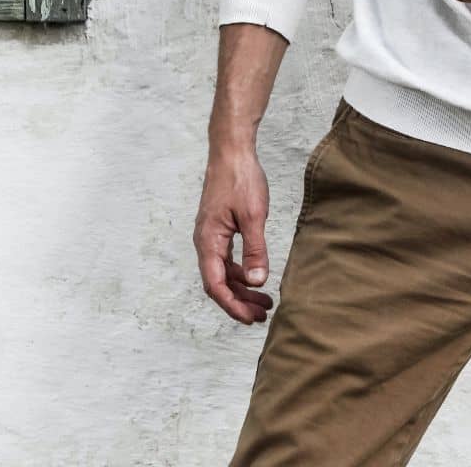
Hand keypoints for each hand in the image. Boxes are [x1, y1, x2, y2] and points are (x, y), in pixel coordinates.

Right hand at [193, 148, 274, 324]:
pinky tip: (257, 276)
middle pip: (218, 283)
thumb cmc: (241, 179)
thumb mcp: (254, 216)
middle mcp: (205, 242)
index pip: (216, 285)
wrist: (231, 151)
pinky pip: (226, 259)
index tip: (251, 318)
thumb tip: (257, 282)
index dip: (233, 306)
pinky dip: (241, 271)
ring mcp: (210, 236)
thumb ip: (255, 251)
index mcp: (208, 241)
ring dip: (242, 288)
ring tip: (265, 301)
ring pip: (223, 272)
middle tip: (263, 314)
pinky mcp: (219, 229)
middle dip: (239, 301)